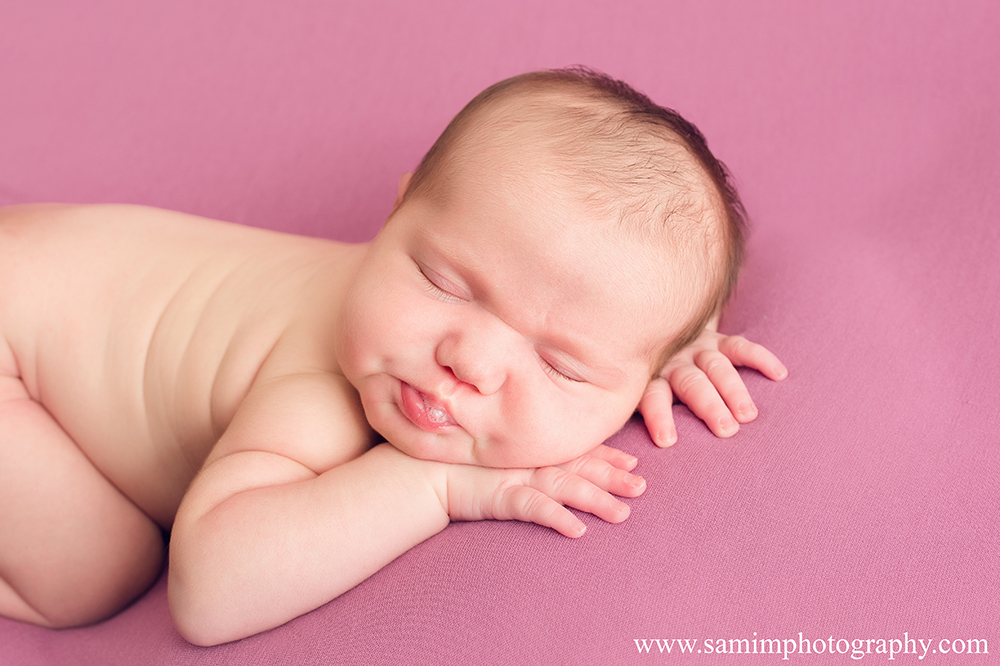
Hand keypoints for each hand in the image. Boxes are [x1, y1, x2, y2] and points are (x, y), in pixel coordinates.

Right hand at [439, 444, 645, 537]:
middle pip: (579, 466)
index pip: (575, 450)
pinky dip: (556, 517)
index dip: (606, 456)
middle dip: (612, 476)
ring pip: (565, 486)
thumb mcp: (494, 457)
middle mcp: (529, 460)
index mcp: (531, 450)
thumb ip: (519, 457)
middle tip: (642, 487)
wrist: (417, 470)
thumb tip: (543, 467)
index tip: (633, 462)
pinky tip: (577, 530)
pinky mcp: (500, 496)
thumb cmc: (454, 462)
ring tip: (622, 514)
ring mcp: (516, 476)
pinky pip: (533, 507)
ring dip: (595, 499)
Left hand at [638, 326, 786, 446]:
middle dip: (709, 407)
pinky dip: (760, 359)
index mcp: (649, 379)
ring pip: (716, 368)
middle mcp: (673, 363)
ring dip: (734, 391)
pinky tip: (779, 375)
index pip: (653, 397)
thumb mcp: (632, 394)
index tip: (668, 441)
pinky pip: (740, 346)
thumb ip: (631, 415)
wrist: (654, 332)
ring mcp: (696, 350)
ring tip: (749, 415)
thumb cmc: (645, 380)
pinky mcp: (717, 339)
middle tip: (726, 431)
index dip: (659, 417)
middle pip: (692, 384)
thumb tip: (625, 461)